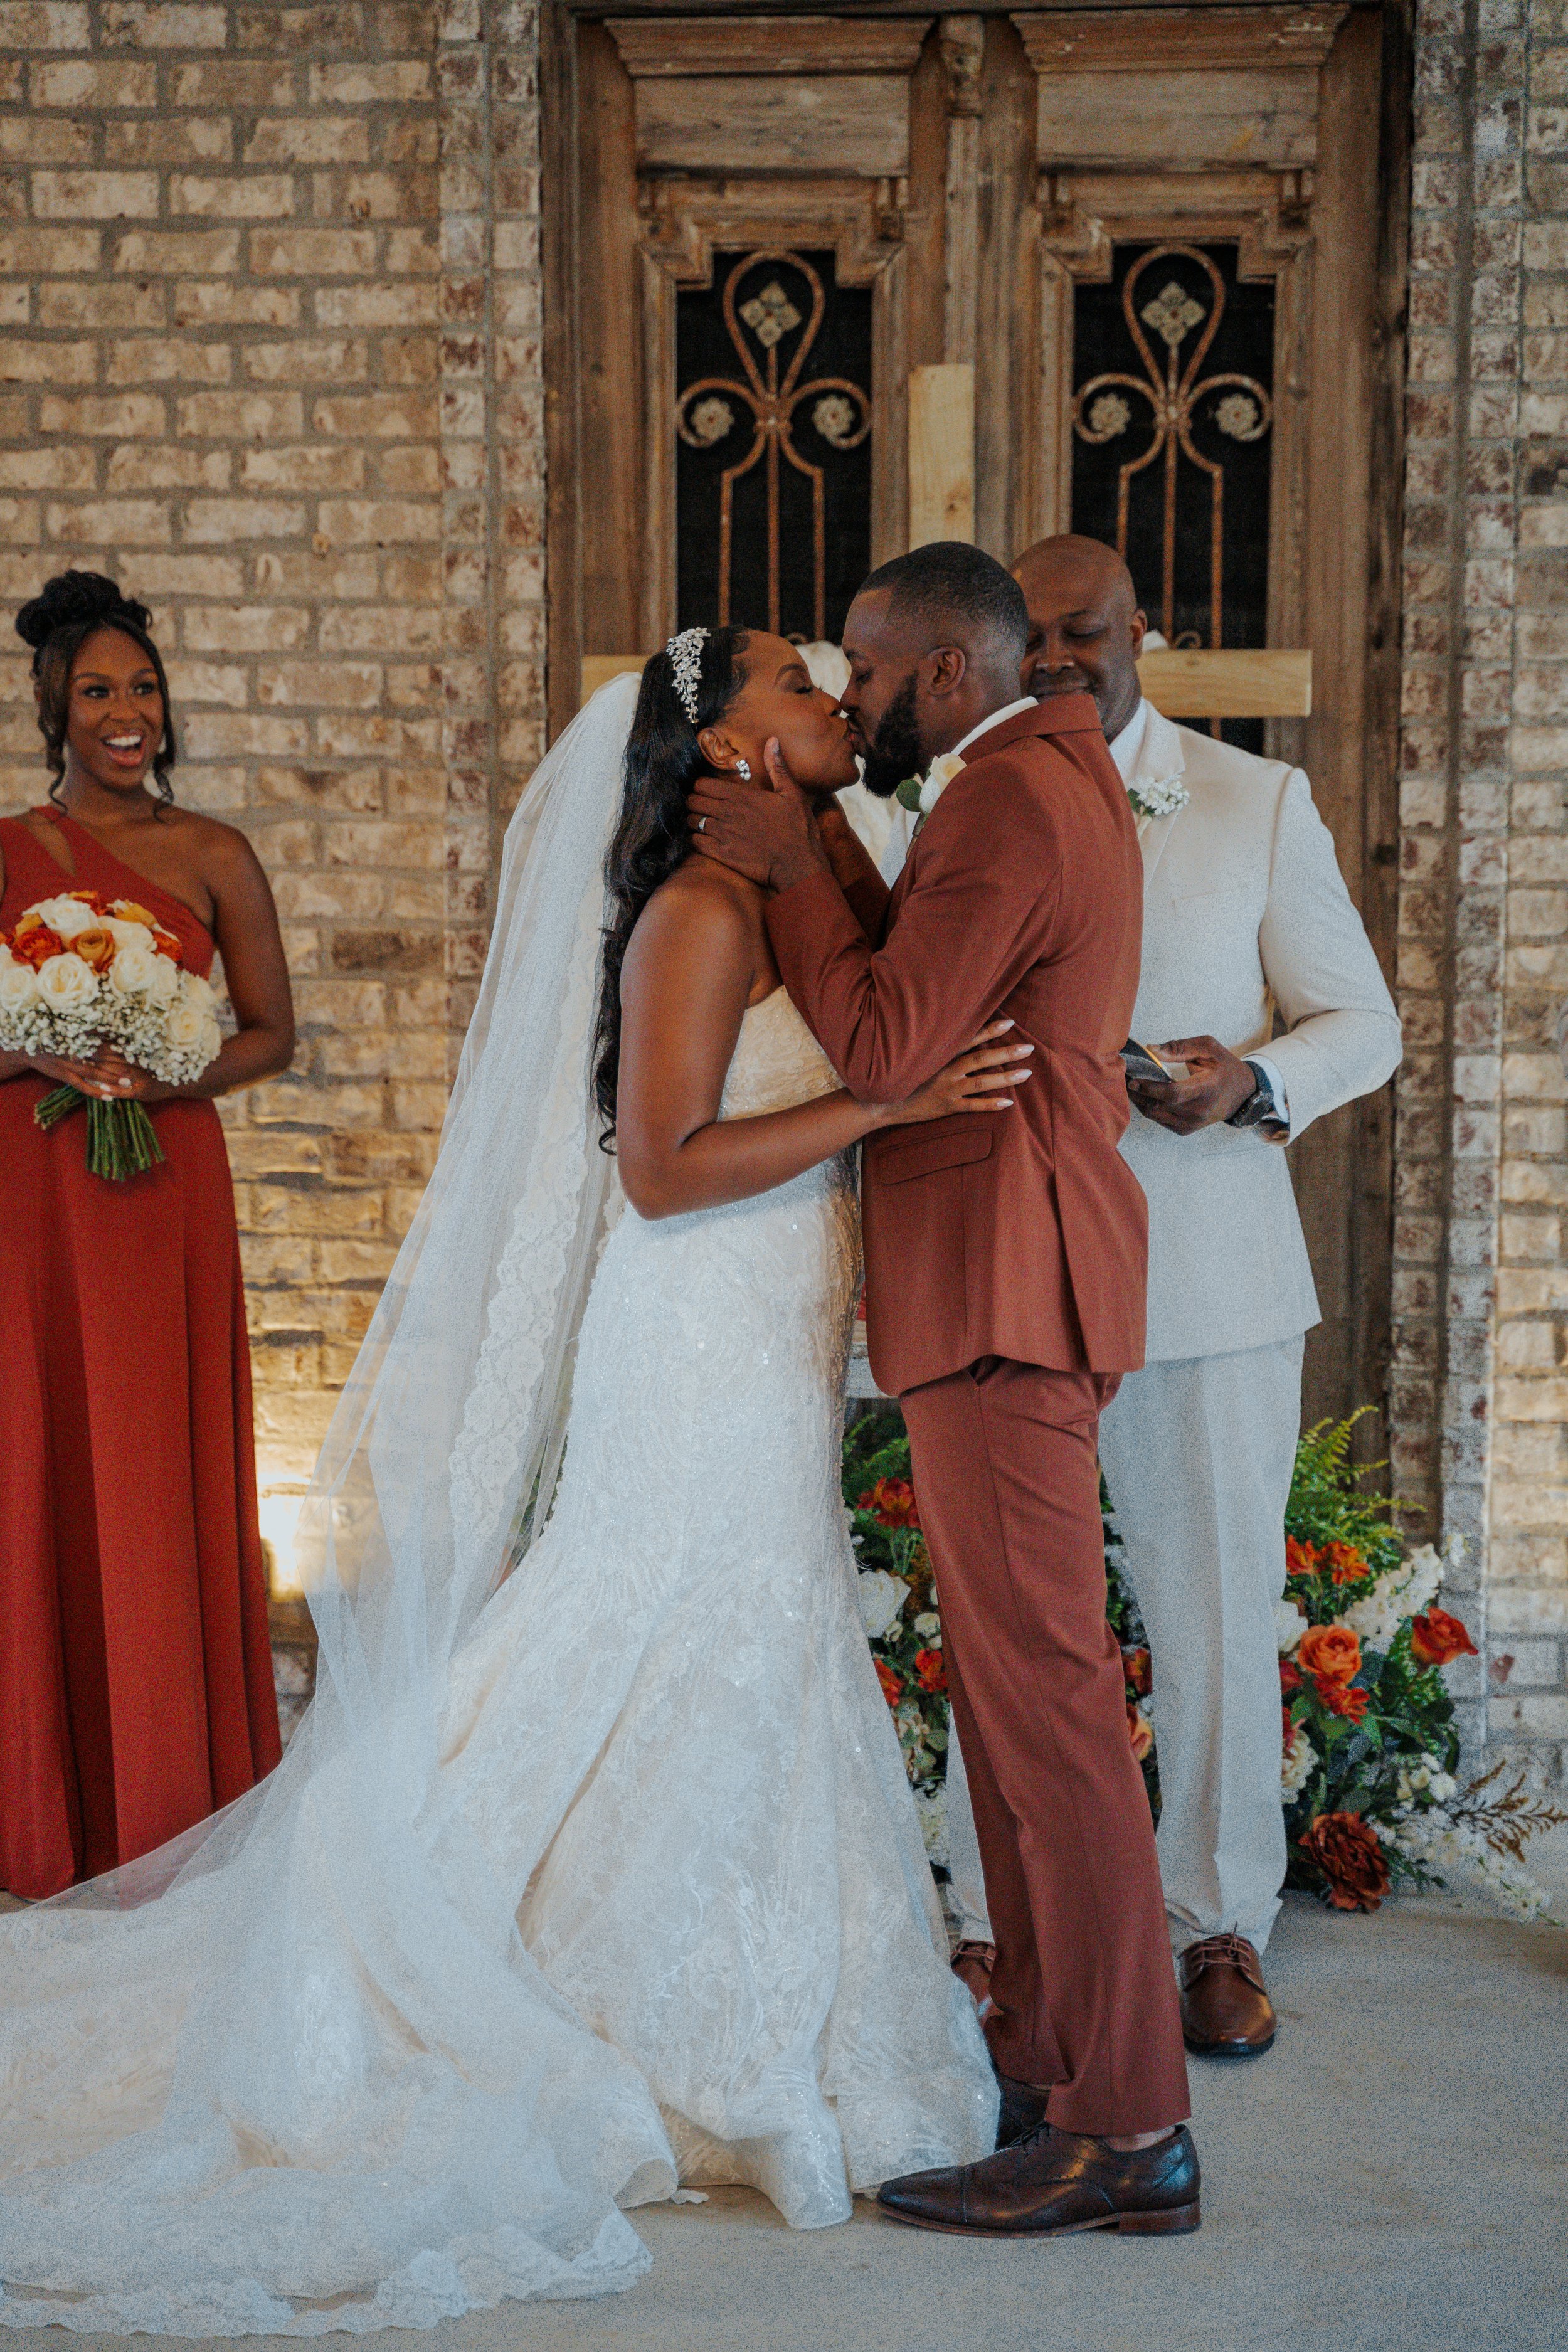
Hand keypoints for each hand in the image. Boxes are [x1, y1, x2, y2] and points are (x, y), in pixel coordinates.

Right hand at [29, 1045, 167, 1102]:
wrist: (30, 1046)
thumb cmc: (56, 1039)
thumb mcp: (73, 1033)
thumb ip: (91, 1034)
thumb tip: (110, 1029)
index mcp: (84, 1039)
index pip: (109, 1043)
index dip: (125, 1048)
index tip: (140, 1051)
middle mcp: (80, 1051)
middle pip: (107, 1058)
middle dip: (124, 1064)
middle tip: (142, 1069)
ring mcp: (72, 1064)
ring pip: (96, 1073)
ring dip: (113, 1078)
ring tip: (129, 1083)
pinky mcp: (65, 1075)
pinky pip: (83, 1086)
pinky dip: (96, 1091)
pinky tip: (108, 1097)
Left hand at [687, 738, 831, 892]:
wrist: (797, 865)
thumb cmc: (797, 830)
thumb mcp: (792, 794)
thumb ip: (777, 767)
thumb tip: (772, 740)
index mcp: (742, 796)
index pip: (703, 784)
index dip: (701, 786)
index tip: (706, 790)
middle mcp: (728, 812)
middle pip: (693, 801)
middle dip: (695, 802)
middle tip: (702, 806)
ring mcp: (722, 834)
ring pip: (692, 821)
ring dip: (694, 820)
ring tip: (701, 822)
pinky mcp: (721, 854)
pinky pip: (695, 842)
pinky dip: (696, 839)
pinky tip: (703, 839)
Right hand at [878, 1020, 1032, 1125]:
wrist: (882, 1101)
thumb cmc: (902, 1075)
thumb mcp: (918, 1055)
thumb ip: (937, 1046)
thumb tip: (957, 1033)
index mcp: (941, 1054)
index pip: (969, 1038)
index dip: (990, 1030)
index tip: (1010, 1022)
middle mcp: (946, 1070)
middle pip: (981, 1059)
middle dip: (1006, 1053)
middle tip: (1028, 1048)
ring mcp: (947, 1089)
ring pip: (982, 1082)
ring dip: (1005, 1078)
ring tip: (1026, 1073)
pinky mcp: (946, 1107)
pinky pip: (972, 1106)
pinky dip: (990, 1104)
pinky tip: (1008, 1102)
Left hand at [1128, 1034, 1256, 1134]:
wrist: (1242, 1093)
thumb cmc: (1224, 1067)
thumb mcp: (1207, 1047)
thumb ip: (1179, 1048)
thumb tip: (1151, 1049)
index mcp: (1207, 1088)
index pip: (1173, 1094)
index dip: (1149, 1088)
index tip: (1132, 1080)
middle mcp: (1199, 1110)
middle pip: (1159, 1106)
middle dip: (1137, 1094)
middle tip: (1122, 1079)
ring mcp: (1192, 1123)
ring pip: (1155, 1115)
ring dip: (1139, 1101)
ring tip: (1129, 1086)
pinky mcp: (1186, 1130)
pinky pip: (1160, 1120)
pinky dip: (1148, 1108)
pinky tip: (1142, 1096)